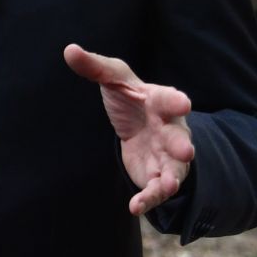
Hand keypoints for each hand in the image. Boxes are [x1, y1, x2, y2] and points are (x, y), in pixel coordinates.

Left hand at [63, 43, 194, 216]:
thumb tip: (69, 49)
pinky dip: (148, 200)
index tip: (183, 103)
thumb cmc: (130, 98)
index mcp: (161, 102)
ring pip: (174, 169)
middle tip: (187, 150)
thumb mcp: (113, 79)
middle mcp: (171, 130)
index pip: (170, 100)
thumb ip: (94, 67)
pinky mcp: (156, 175)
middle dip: (182, 144)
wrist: (138, 126)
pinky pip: (155, 190)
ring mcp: (167, 155)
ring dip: (172, 178)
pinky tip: (135, 207)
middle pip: (180, 138)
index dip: (176, 101)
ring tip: (168, 186)